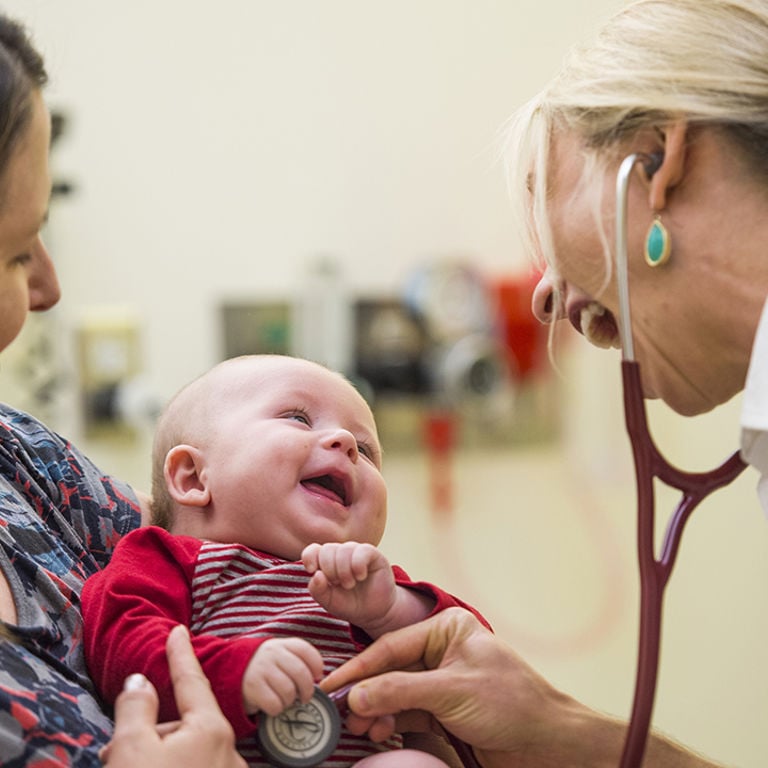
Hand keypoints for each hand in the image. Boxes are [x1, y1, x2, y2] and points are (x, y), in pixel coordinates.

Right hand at [101, 624, 245, 767]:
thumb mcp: (132, 750)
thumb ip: (136, 709)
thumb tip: (140, 682)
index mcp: (211, 731)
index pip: (192, 681)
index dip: (180, 654)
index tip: (178, 631)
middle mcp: (228, 752)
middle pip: (183, 725)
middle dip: (150, 730)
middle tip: (114, 750)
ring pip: (186, 749)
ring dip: (155, 752)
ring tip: (123, 766)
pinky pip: (193, 766)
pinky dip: (171, 765)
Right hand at [242, 637, 323, 715]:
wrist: (229, 670)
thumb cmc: (263, 666)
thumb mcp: (278, 655)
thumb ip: (296, 660)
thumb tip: (317, 678)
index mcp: (281, 644)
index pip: (305, 650)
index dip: (316, 664)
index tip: (317, 676)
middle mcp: (271, 654)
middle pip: (300, 673)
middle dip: (307, 690)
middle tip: (305, 697)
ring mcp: (261, 669)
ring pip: (288, 691)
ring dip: (289, 701)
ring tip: (284, 700)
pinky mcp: (252, 687)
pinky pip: (274, 704)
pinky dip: (277, 709)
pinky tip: (272, 705)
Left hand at [302, 541, 395, 628]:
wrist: (374, 613)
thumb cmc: (350, 605)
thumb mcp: (329, 601)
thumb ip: (318, 590)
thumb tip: (316, 574)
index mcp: (327, 562)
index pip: (313, 550)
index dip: (310, 557)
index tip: (311, 570)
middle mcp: (341, 554)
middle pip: (328, 549)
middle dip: (330, 570)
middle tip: (338, 585)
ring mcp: (357, 552)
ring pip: (344, 550)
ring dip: (344, 571)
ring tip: (350, 584)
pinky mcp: (373, 554)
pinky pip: (362, 551)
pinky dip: (358, 565)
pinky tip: (361, 576)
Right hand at [319, 608, 586, 767]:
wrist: (548, 745)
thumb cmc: (511, 704)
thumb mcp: (451, 692)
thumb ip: (401, 691)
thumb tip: (357, 696)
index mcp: (447, 630)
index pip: (393, 646)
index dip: (360, 667)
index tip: (332, 685)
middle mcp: (443, 651)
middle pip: (391, 670)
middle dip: (367, 692)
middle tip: (342, 713)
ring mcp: (443, 682)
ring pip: (397, 694)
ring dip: (377, 711)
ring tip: (361, 728)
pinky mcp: (445, 711)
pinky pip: (409, 713)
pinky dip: (393, 722)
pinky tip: (380, 731)